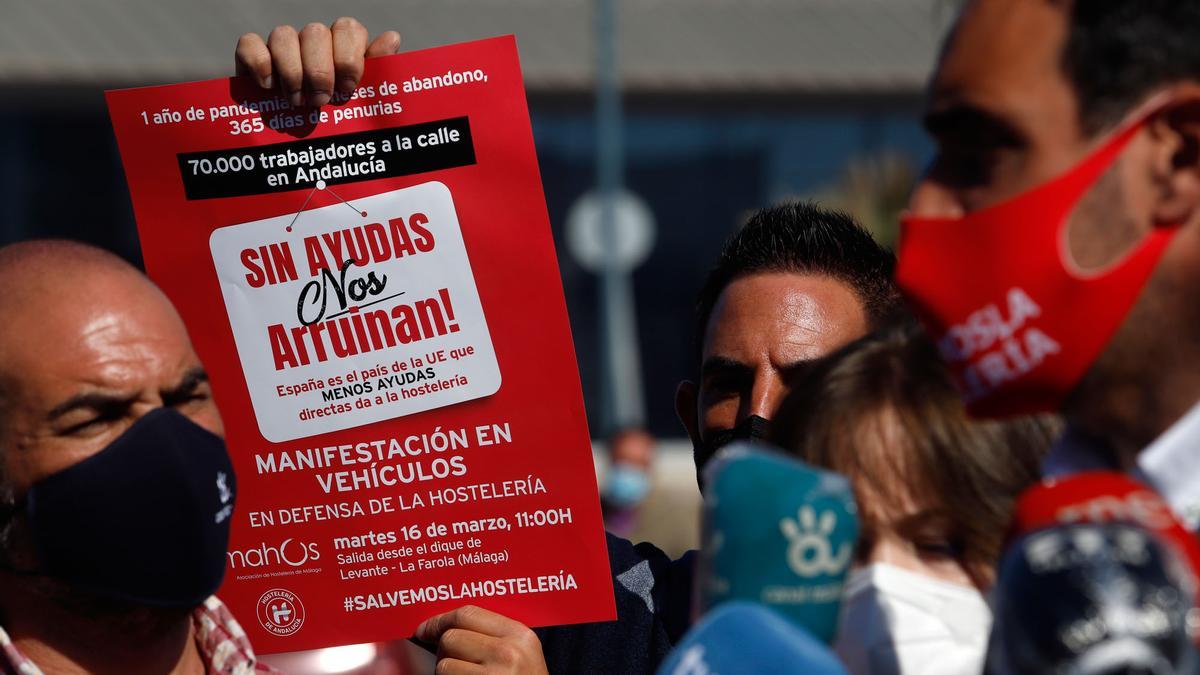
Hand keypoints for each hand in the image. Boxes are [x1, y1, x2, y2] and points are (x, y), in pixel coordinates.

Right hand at [235, 17, 400, 106]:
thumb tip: (393, 37)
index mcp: (342, 47)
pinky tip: (268, 87)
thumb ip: (377, 73)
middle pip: (315, 32)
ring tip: (296, 102)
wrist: (298, 147)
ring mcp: (282, 47)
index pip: (348, 29)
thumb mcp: (362, 103)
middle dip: (319, 70)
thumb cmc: (337, 122)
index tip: (347, 90)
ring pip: (283, 35)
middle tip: (321, 101)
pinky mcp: (252, 56)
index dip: (348, 58)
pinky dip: (259, 63)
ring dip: (291, 71)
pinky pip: (250, 43)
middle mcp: (313, 42)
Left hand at [416, 605, 548, 674]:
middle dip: (444, 652)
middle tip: (455, 665)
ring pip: (443, 665)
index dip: (440, 621)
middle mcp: (507, 654)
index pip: (467, 614)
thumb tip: (443, 627)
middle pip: (450, 638)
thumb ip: (493, 635)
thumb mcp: (522, 654)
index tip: (426, 629)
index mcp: (520, 636)